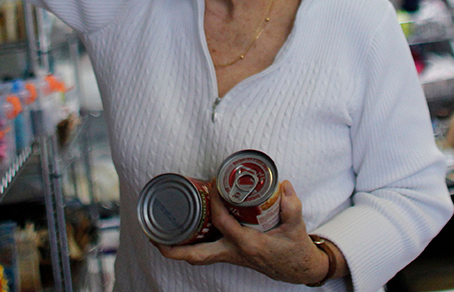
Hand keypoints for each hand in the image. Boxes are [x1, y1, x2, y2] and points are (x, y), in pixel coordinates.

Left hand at [155, 180, 332, 284]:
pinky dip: (191, 245)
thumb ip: (292, 206)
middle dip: (173, 247)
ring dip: (178, 248)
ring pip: (197, 257)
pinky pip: (205, 253)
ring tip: (160, 234)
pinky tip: (186, 232)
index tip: (213, 184)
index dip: (216, 202)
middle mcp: (234, 254)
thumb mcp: (296, 227)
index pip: (222, 222)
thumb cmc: (295, 250)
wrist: (299, 269)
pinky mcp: (231, 256)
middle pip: (196, 255)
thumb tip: (283, 185)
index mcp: (248, 245)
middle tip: (154, 232)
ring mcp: (230, 257)